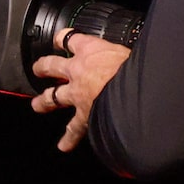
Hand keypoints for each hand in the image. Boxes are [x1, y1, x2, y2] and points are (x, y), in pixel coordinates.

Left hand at [30, 33, 132, 152]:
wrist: (138, 91)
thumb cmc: (140, 67)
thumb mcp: (134, 49)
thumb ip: (130, 51)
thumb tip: (146, 48)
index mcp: (93, 49)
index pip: (73, 38)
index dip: (64, 38)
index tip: (60, 38)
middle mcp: (79, 70)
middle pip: (53, 65)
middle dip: (44, 67)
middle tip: (39, 68)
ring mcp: (77, 93)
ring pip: (53, 96)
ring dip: (44, 101)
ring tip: (37, 105)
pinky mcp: (83, 115)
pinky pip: (73, 128)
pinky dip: (69, 138)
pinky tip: (63, 146)